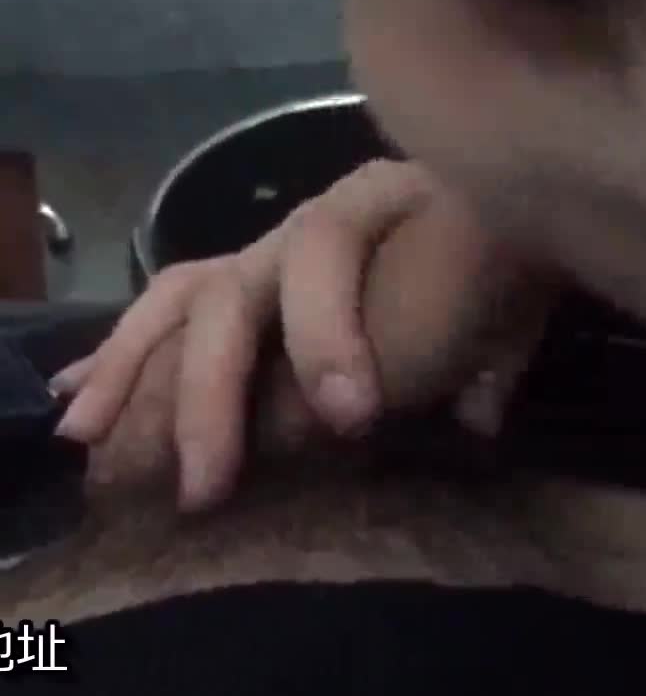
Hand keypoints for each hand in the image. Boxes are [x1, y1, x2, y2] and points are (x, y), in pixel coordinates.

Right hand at [51, 161, 551, 509]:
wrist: (515, 214)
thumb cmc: (506, 263)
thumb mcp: (506, 306)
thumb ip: (480, 352)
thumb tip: (462, 419)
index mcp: (371, 208)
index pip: (324, 250)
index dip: (326, 332)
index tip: (348, 418)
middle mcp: (303, 225)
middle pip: (229, 287)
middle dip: (207, 390)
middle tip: (202, 487)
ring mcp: (269, 255)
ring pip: (181, 298)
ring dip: (127, 368)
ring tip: (84, 433)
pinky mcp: (248, 287)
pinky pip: (176, 311)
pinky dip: (127, 355)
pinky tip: (80, 397)